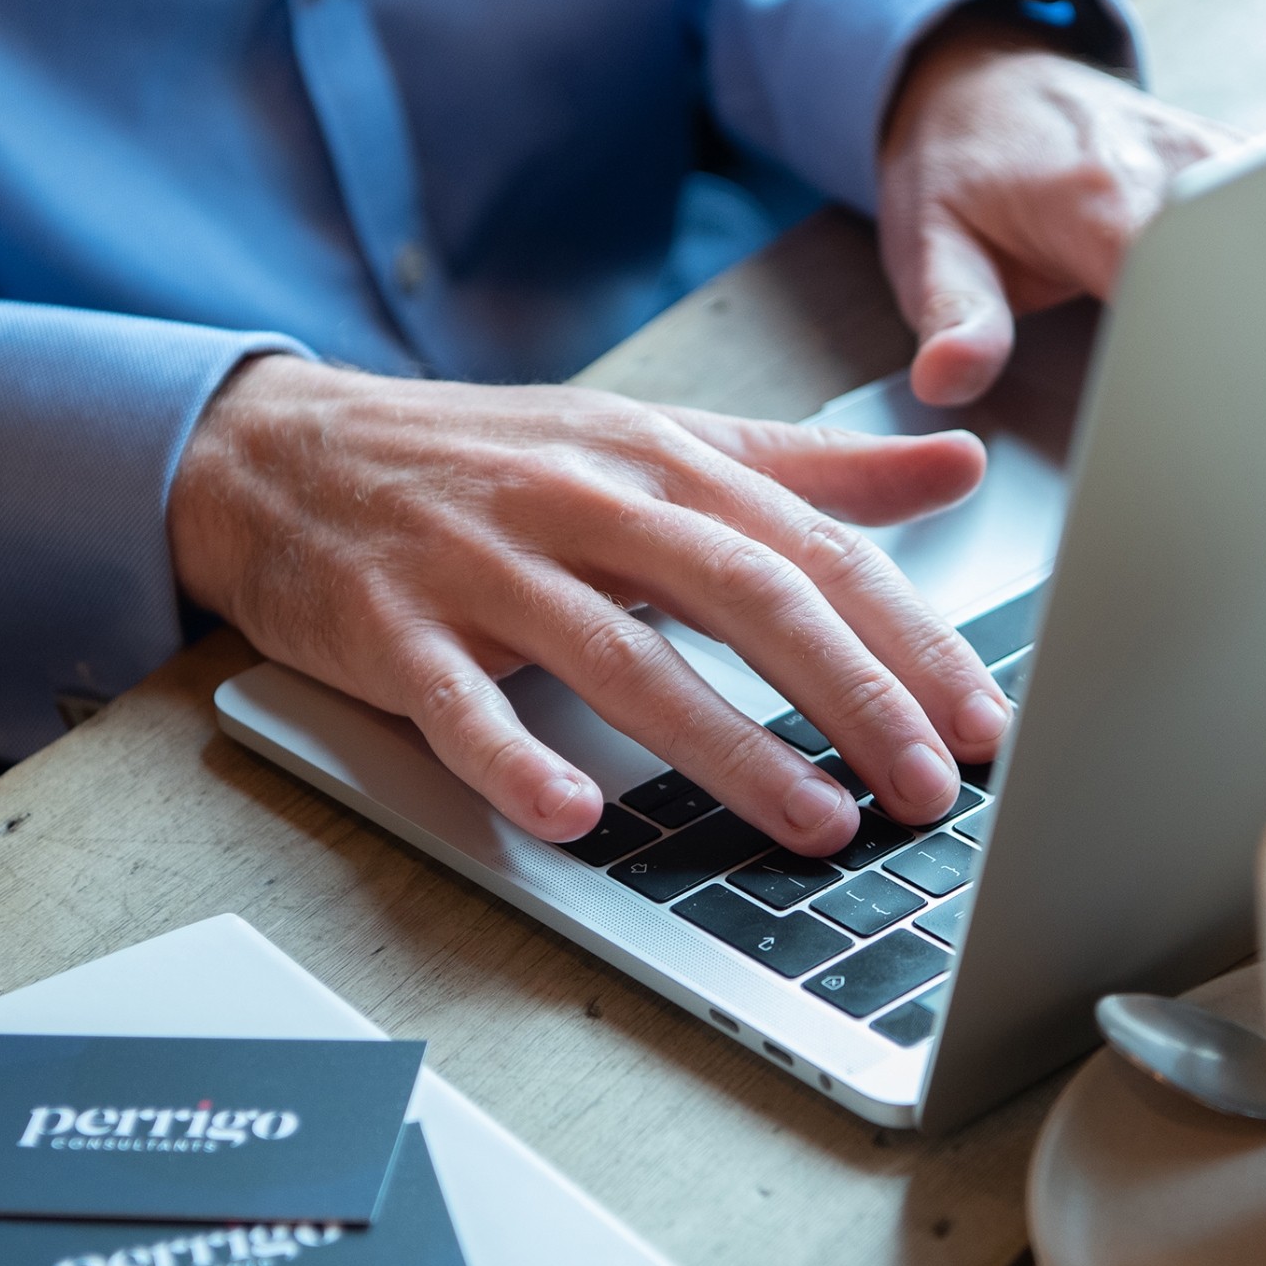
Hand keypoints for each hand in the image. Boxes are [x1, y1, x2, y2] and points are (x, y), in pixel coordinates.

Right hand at [169, 358, 1012, 854]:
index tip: (982, 720)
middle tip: (927, 786)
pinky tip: (575, 817)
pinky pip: (460, 706)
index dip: (908, 638)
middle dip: (850, 695)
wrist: (283, 452)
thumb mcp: (653, 442)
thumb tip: (959, 466)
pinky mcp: (394, 629)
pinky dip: (516, 761)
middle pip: (744, 595)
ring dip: (728, 748)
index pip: (812, 549)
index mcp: (660, 460)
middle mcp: (584, 504)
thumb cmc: (489, 461)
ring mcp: (485, 565)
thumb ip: (808, 468)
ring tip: (815, 823)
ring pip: (623, 657)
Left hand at [879, 24, 1241, 406]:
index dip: (1185, 353)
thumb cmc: (961, 167)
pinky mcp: (1244, 159)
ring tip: (1250, 368)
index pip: (1173, 285)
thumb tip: (948, 376)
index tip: (1179, 406)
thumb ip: (956, 316)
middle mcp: (1172, 166)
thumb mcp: (933, 245)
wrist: (988, 82)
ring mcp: (1218, 156)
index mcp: (1096, 196)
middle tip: (1227, 407)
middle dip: (1242, 344)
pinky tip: (1257, 316)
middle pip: (1243, 269)